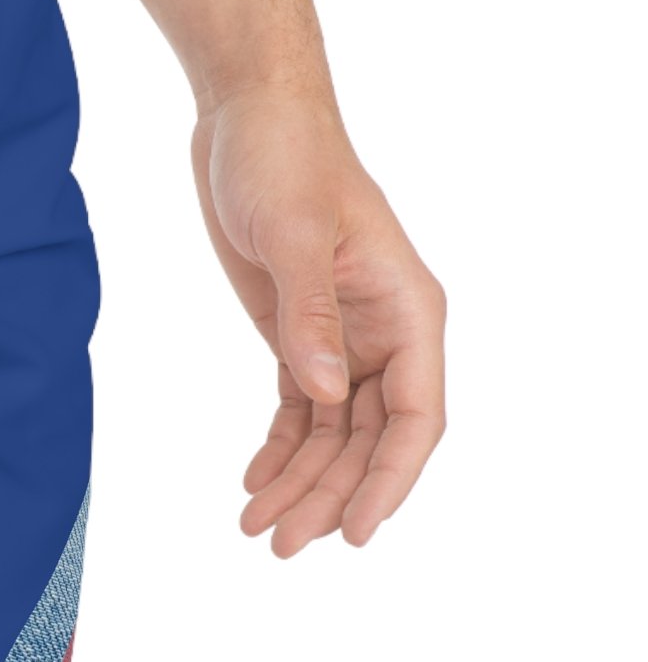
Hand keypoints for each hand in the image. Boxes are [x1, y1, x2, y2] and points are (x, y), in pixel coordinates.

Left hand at [191, 87, 446, 554]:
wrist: (248, 116)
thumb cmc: (284, 160)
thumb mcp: (295, 233)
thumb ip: (311, 314)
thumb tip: (325, 392)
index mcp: (409, 312)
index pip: (414, 418)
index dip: (388, 481)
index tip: (354, 532)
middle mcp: (386, 332)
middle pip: (369, 438)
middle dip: (328, 494)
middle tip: (278, 545)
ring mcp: (342, 335)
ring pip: (332, 432)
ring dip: (300, 481)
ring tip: (256, 529)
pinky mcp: (299, 330)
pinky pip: (301, 406)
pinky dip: (280, 446)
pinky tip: (254, 479)